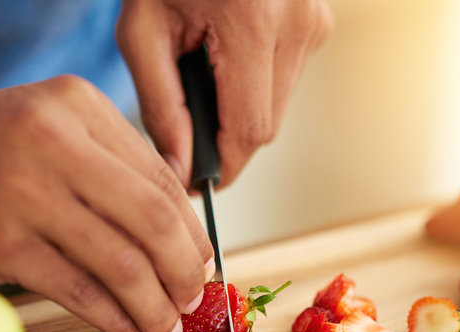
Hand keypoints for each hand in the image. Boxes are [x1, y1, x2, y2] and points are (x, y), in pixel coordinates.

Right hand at [0, 76, 214, 331]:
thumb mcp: (55, 123)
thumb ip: (117, 161)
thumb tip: (179, 223)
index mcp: (79, 106)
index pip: (162, 179)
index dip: (192, 230)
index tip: (201, 260)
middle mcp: (56, 143)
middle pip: (152, 221)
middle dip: (184, 270)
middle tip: (191, 296)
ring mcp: (24, 194)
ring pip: (119, 263)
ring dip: (153, 305)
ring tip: (166, 326)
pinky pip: (76, 290)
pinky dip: (113, 317)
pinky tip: (129, 330)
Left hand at [117, 0, 333, 188]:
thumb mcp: (142, 32)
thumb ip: (160, 106)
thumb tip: (180, 168)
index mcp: (252, 21)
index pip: (249, 131)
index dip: (222, 167)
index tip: (195, 182)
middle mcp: (297, 23)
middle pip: (265, 127)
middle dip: (224, 140)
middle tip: (186, 127)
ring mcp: (314, 22)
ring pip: (277, 110)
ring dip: (238, 114)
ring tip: (204, 79)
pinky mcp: (318, 24)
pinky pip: (285, 84)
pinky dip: (252, 90)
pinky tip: (226, 62)